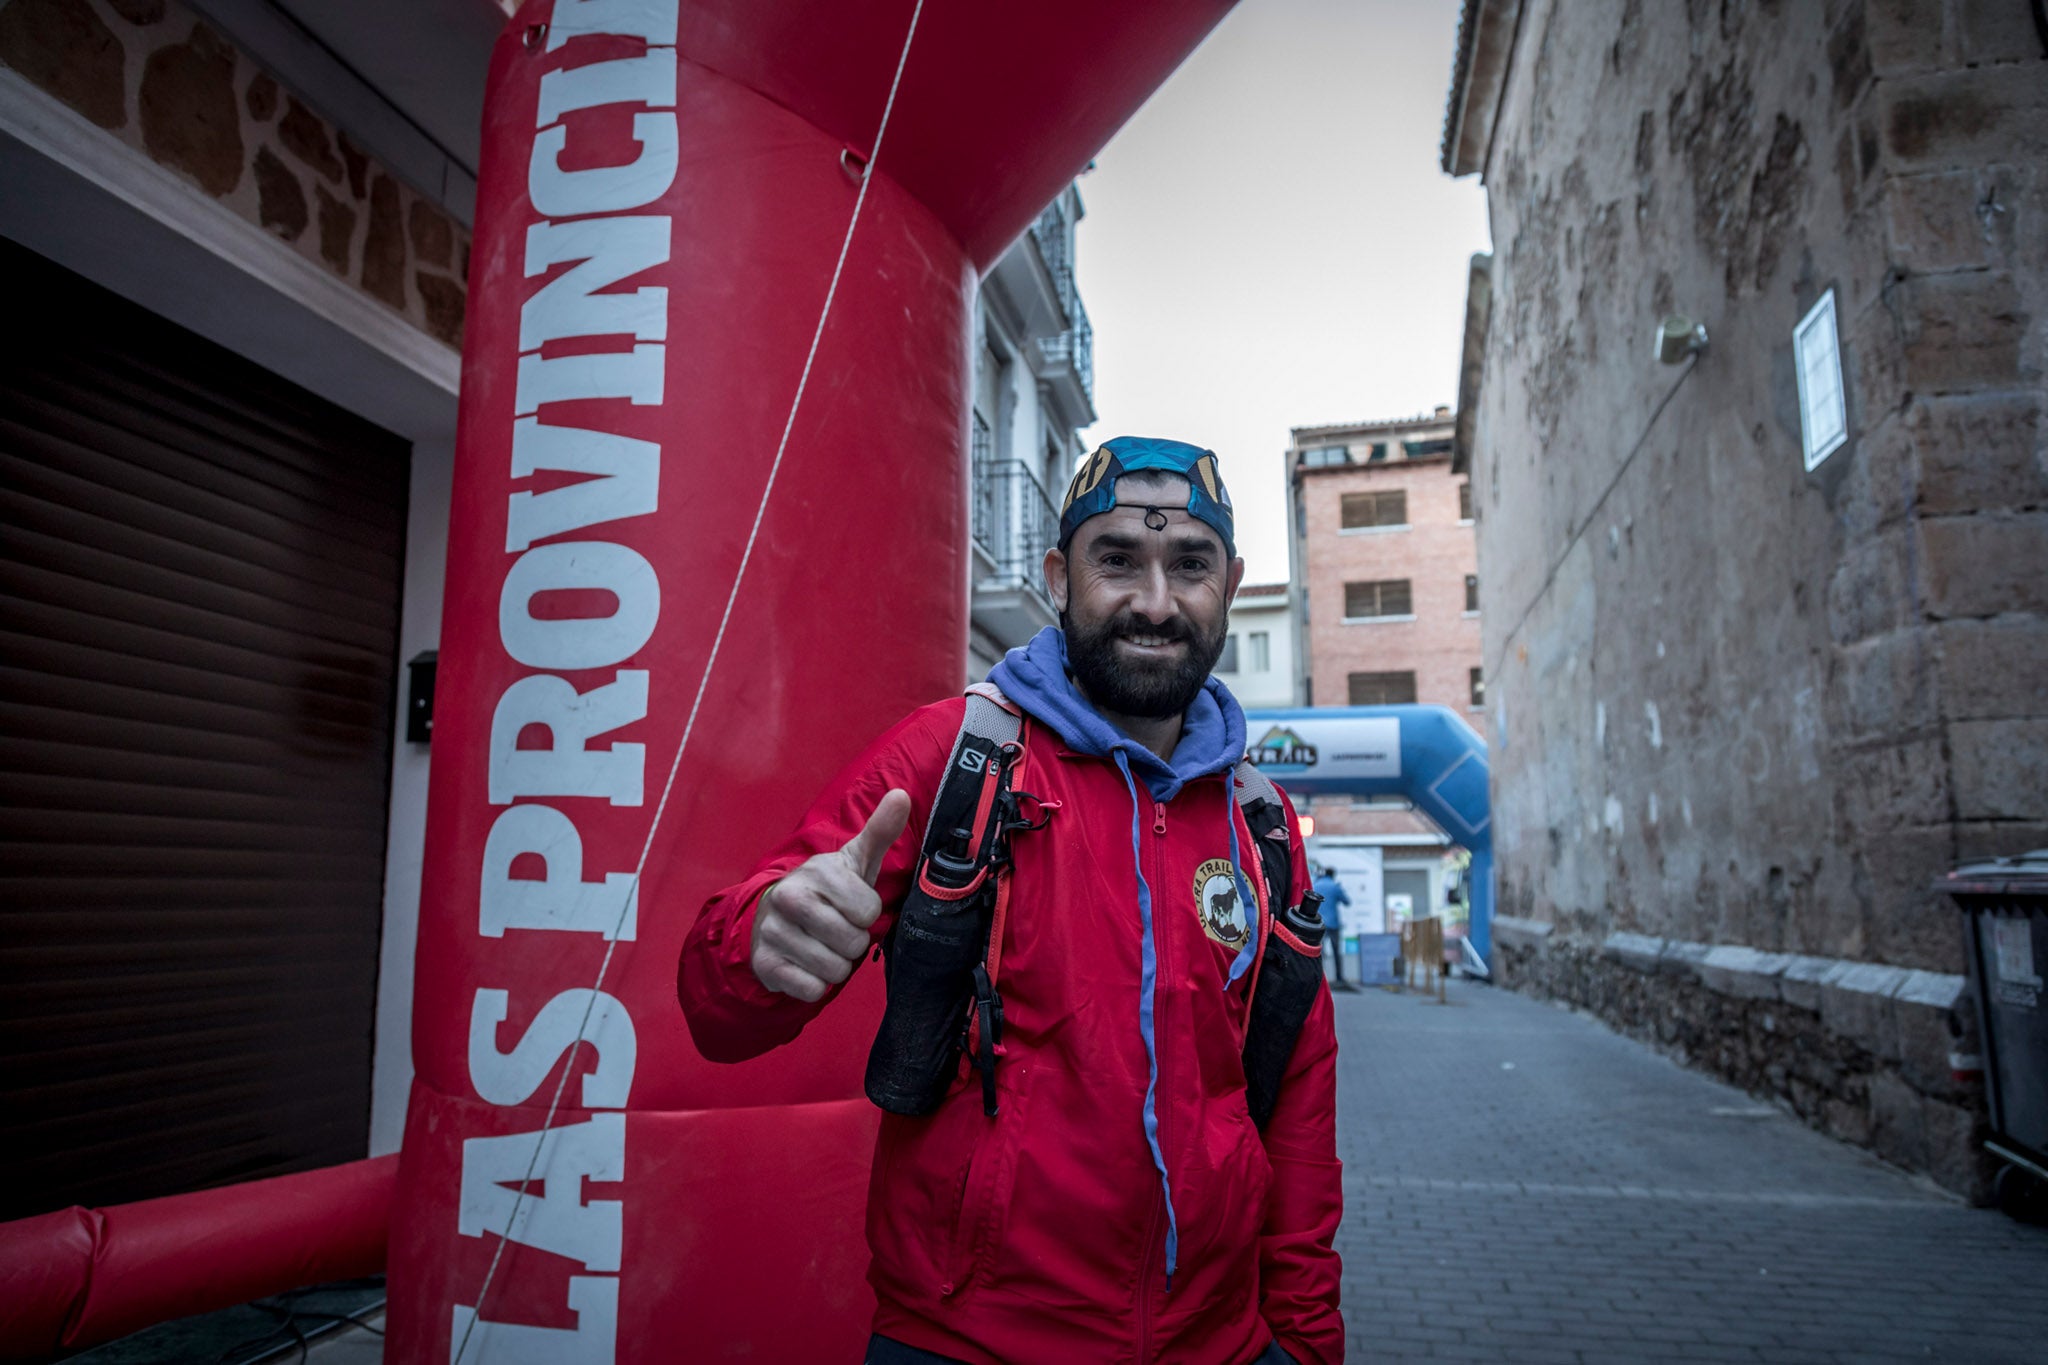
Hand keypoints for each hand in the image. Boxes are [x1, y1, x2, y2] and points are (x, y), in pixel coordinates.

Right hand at [750, 789, 912, 1001]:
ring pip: (835, 970)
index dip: (865, 913)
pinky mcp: (765, 965)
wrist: (773, 917)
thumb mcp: (854, 860)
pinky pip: (812, 990)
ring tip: (821, 945)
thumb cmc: (827, 890)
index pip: (868, 911)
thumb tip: (901, 795)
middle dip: (852, 942)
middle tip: (836, 928)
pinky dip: (815, 984)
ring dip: (835, 965)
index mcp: (816, 873)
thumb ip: (879, 831)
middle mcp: (789, 899)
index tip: (849, 904)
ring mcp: (774, 933)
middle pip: (853, 943)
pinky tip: (804, 963)